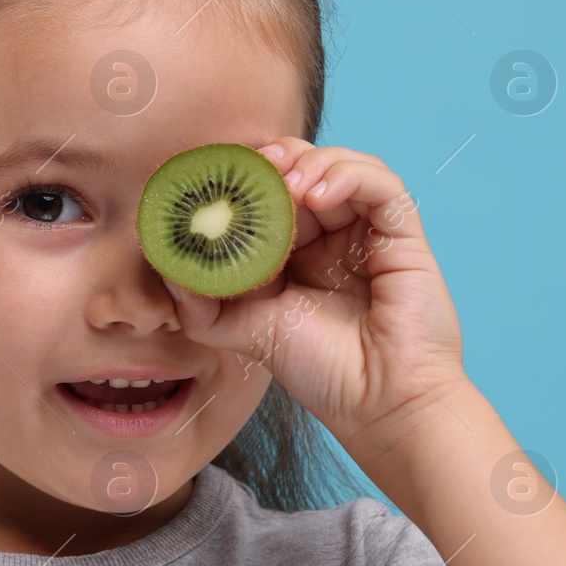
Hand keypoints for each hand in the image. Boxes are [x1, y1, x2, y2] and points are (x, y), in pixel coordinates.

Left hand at [165, 138, 467, 464]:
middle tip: (251, 167)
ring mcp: (369, 232)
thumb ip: (201, 299)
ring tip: (284, 183)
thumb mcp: (243, 329)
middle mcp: (334, 235)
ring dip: (308, 162)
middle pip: (302, 170)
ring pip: (341, 166)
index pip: (269, 195)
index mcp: (297, 252)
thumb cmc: (321, 371)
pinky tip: (317, 193)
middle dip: (273, 160)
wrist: (378, 405)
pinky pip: (381, 185)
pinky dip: (347, 174)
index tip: (217, 176)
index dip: (245, 178)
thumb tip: (163, 261)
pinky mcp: (403, 234)